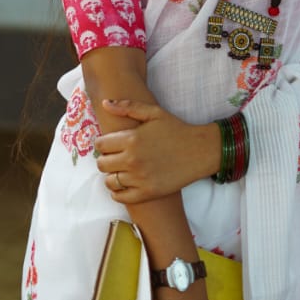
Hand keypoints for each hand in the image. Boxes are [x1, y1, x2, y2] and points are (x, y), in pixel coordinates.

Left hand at [94, 99, 219, 202]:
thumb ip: (127, 106)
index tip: (110, 144)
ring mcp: (139, 178)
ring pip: (109, 181)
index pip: (100, 145)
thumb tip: (105, 103)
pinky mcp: (148, 192)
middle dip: (106, 159)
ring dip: (112, 175)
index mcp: (131, 139)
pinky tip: (125, 184)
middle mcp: (132, 160)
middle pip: (102, 164)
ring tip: (121, 170)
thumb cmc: (176, 129)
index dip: (103, 143)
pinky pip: (120, 197)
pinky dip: (118, 192)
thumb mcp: (153, 112)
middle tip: (116, 157)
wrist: (199, 151)